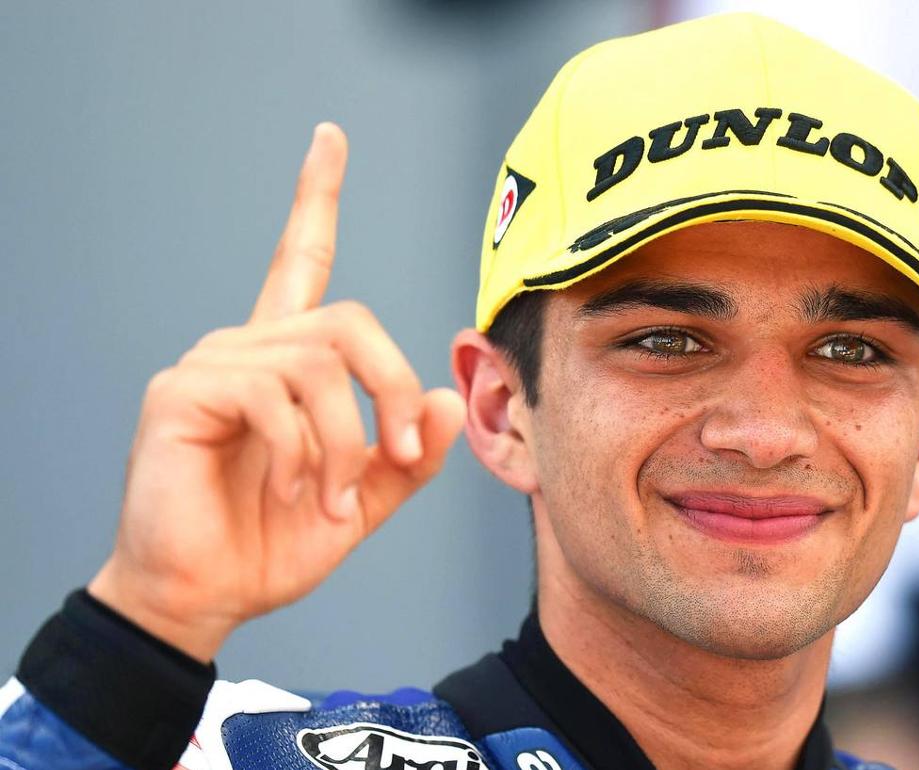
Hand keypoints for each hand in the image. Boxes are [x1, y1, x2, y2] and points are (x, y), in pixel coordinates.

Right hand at [87, 124, 465, 661]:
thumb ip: (407, 454)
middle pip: (350, 321)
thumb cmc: (272, 543)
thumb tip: (450, 397)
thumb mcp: (363, 499)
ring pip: (321, 362)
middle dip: (394, 389)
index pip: (303, 261)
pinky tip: (293, 491)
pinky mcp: (183, 393)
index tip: (330, 138)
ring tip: (333, 500)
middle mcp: (248, 347)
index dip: (317, 199)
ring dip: (348, 443)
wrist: (206, 598)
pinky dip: (305, 455)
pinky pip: (274, 395)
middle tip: (404, 454)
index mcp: (287, 362)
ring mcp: (212, 365)